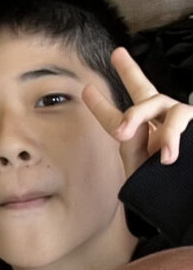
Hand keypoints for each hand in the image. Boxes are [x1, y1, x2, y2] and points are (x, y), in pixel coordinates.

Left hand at [83, 46, 192, 175]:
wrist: (191, 196)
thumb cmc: (163, 183)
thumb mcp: (141, 167)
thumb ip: (131, 146)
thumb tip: (131, 125)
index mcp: (142, 132)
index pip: (117, 117)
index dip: (101, 104)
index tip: (86, 89)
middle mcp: (161, 119)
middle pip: (144, 91)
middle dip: (130, 73)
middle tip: (119, 115)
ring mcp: (182, 119)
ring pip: (162, 104)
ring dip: (152, 124)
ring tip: (156, 152)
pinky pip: (185, 117)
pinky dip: (173, 136)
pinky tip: (169, 155)